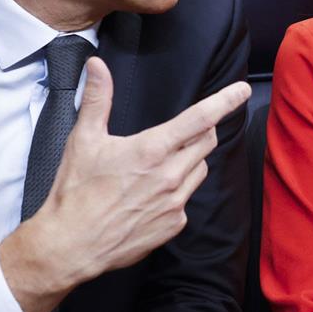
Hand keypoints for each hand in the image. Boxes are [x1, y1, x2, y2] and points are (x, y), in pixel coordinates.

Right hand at [0, 57, 250, 311]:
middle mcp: (170, 176)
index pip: (200, 118)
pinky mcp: (174, 225)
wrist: (71, 246)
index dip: (225, 101)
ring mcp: (175, 203)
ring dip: (189, 160)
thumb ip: (98, 98)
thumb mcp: (83, 140)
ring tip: (159, 164)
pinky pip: (187, 198)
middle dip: (202, 130)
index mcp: (152, 150)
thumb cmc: (75, 192)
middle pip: (207, 141)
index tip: (242, 90)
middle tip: (182, 131)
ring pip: (200, 169)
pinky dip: (177, 191)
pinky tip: (151, 194)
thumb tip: (97, 66)